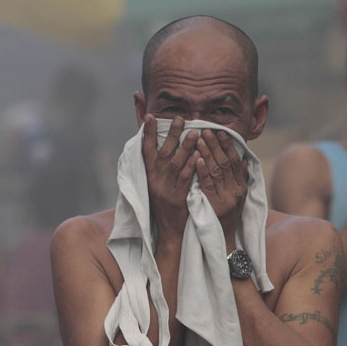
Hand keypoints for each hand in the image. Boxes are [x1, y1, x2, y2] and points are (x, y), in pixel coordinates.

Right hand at [142, 115, 198, 237]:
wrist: (169, 228)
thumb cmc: (163, 203)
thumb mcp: (155, 183)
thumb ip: (157, 165)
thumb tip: (158, 145)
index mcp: (149, 174)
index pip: (145, 150)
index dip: (147, 133)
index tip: (150, 117)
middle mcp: (156, 179)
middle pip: (164, 153)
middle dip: (171, 134)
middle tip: (179, 118)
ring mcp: (168, 187)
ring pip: (177, 163)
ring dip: (185, 147)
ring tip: (195, 132)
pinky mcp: (180, 196)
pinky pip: (187, 178)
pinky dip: (193, 166)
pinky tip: (200, 155)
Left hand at [195, 129, 248, 247]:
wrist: (222, 241)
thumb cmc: (228, 218)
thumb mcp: (238, 198)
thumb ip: (241, 179)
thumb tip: (244, 160)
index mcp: (241, 187)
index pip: (236, 162)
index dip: (228, 146)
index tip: (221, 132)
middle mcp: (236, 191)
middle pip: (226, 163)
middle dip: (216, 145)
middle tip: (206, 129)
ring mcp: (225, 198)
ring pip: (217, 171)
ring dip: (208, 153)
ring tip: (199, 139)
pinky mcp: (214, 206)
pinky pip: (208, 185)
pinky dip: (203, 171)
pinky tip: (197, 159)